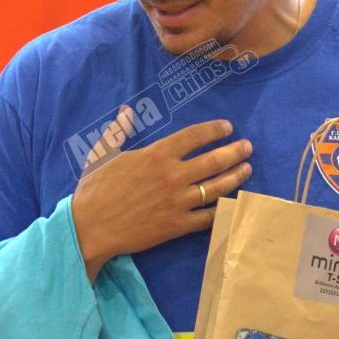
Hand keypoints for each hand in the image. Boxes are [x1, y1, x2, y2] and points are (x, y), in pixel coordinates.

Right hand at [72, 110, 252, 277]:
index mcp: (156, 154)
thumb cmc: (94, 189)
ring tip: (247, 170)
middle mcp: (172, 176)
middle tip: (248, 147)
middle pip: (213, 160)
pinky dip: (224, 209)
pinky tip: (233, 202)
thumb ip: (118, 130)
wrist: (90, 228)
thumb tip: (126, 110)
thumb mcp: (102, 153)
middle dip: (235, 151)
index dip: (214, 130)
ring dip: (236, 177)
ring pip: (216, 188)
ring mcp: (178, 202)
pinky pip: (208, 217)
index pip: (194, 136)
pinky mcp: (177, 225)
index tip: (227, 128)